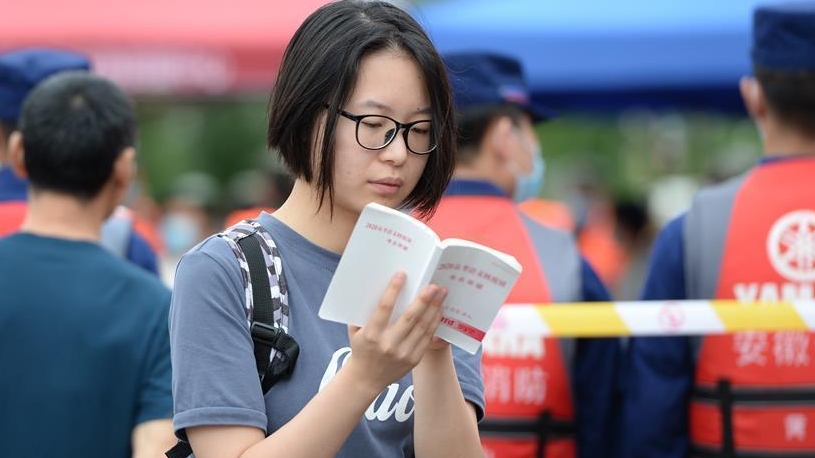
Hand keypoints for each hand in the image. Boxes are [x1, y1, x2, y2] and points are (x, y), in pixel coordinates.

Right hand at [345, 272, 445, 393]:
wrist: (366, 379)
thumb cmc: (360, 347)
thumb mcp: (355, 330)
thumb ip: (364, 311)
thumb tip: (376, 285)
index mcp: (371, 334)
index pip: (384, 308)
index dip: (393, 290)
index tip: (402, 275)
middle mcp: (388, 344)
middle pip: (409, 317)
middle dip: (423, 300)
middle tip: (433, 285)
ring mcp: (403, 353)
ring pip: (422, 327)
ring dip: (434, 308)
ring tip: (441, 294)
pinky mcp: (413, 359)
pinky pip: (427, 338)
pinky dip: (434, 322)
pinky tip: (439, 310)